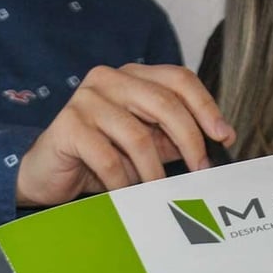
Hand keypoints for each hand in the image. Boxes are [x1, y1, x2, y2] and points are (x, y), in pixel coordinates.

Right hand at [16, 63, 235, 206]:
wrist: (48, 174)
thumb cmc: (99, 159)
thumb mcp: (144, 146)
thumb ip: (173, 138)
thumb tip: (216, 145)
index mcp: (132, 76)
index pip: (179, 79)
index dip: (206, 107)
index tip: (224, 137)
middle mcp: (109, 79)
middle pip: (164, 103)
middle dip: (190, 141)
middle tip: (201, 171)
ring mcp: (87, 99)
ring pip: (138, 137)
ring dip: (154, 172)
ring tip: (159, 193)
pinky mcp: (69, 126)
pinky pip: (109, 160)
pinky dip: (123, 184)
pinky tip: (126, 195)